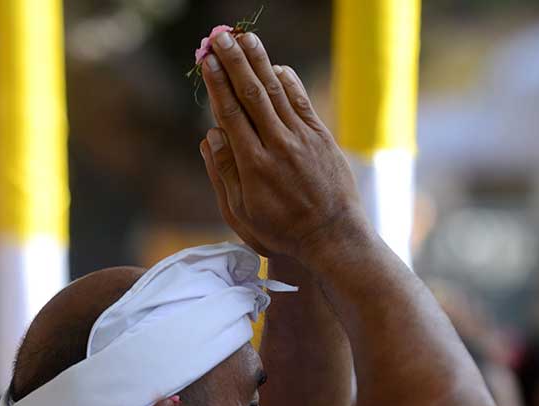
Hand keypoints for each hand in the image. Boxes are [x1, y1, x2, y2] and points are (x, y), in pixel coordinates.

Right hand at [198, 31, 366, 259]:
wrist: (332, 237)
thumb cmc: (281, 231)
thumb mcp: (242, 214)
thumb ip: (224, 173)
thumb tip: (211, 135)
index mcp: (253, 165)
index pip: (230, 114)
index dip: (217, 84)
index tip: (206, 61)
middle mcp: (278, 146)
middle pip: (252, 94)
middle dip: (234, 61)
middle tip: (219, 36)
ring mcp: (302, 139)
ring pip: (277, 92)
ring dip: (259, 62)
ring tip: (244, 37)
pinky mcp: (321, 138)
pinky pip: (301, 102)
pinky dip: (288, 81)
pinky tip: (275, 65)